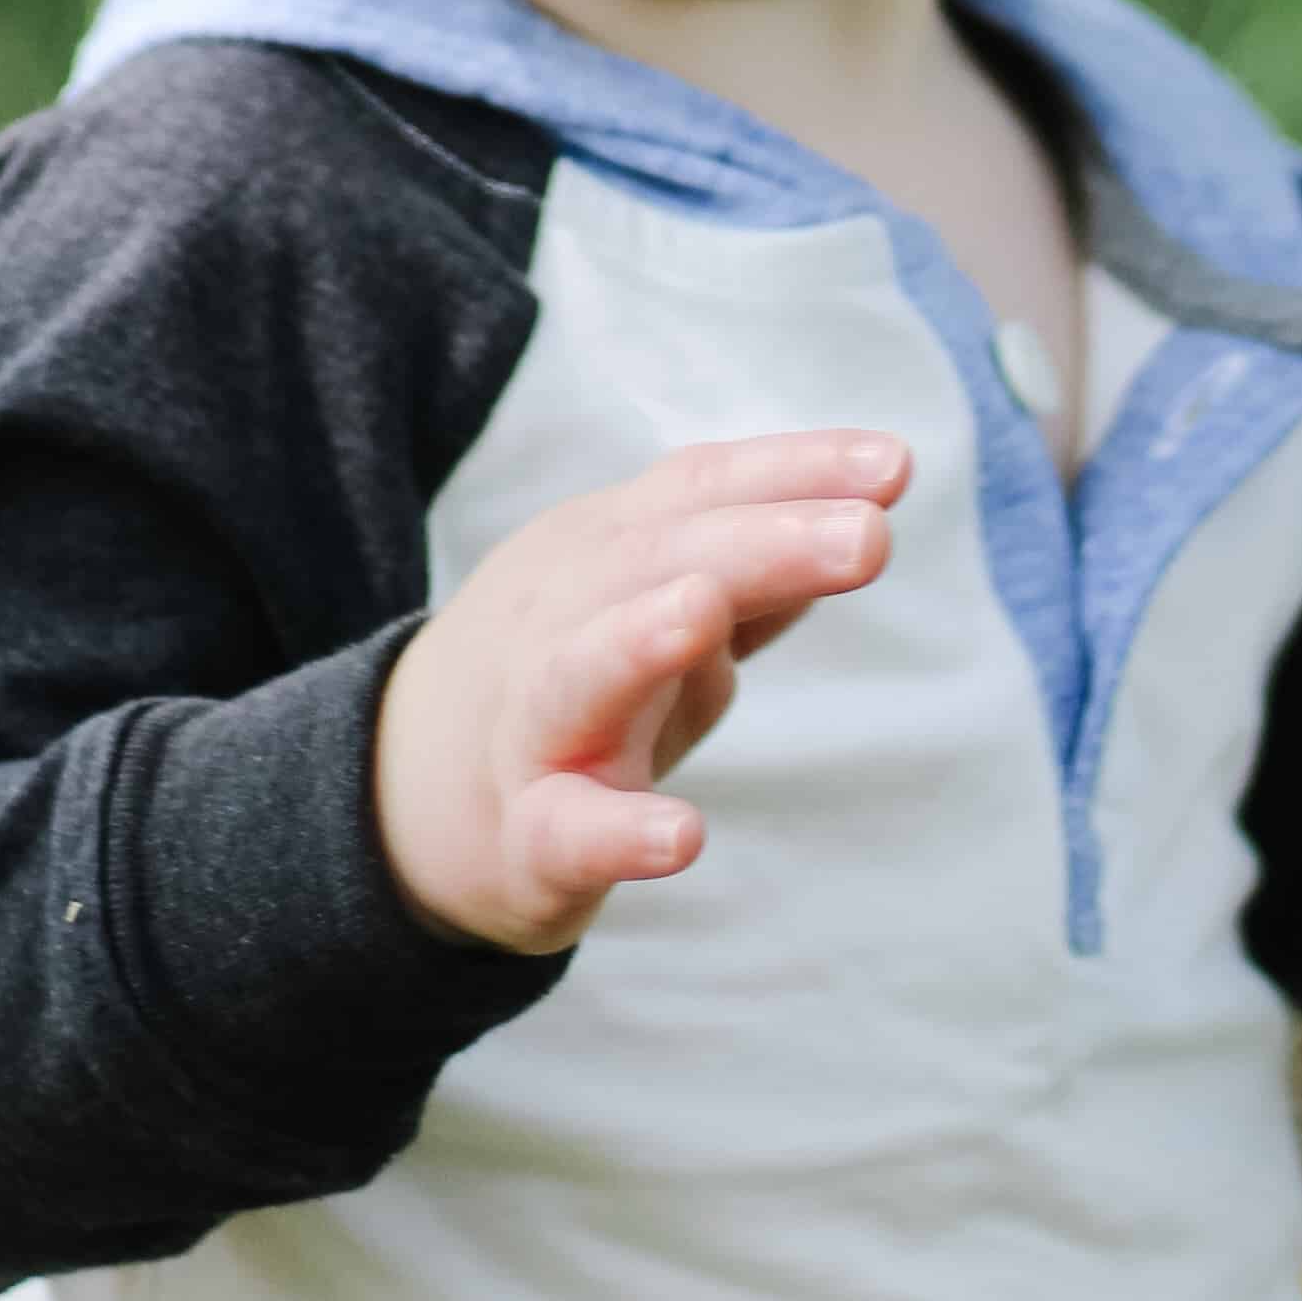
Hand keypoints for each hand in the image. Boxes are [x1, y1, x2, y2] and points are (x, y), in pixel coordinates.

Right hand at [372, 430, 909, 954]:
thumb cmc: (575, 683)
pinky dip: (619, 833)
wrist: (406, 797)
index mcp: (603, 549)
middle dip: (763, 542)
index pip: (700, 491)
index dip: (794, 471)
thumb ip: (754, 577)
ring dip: (641, 641)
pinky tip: (681, 836)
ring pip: (581, 673)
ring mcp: (532, 726)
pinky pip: (566, 831)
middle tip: (870, 535)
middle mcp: (562, 616)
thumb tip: (863, 517)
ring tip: (706, 618)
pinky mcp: (524, 836)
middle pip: (657, 563)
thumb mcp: (655, 608)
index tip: (895, 464)